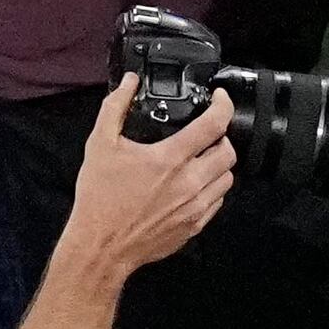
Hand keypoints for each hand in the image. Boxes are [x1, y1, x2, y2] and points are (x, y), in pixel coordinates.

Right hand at [62, 81, 238, 277]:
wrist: (102, 245)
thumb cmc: (100, 197)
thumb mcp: (100, 144)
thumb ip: (115, 108)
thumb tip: (129, 83)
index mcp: (169, 159)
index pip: (213, 125)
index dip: (223, 105)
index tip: (220, 98)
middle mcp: (189, 183)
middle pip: (228, 152)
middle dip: (221, 137)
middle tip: (206, 133)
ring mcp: (195, 206)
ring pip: (227, 178)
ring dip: (218, 164)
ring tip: (199, 159)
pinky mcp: (195, 225)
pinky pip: (218, 201)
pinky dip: (212, 188)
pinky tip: (192, 184)